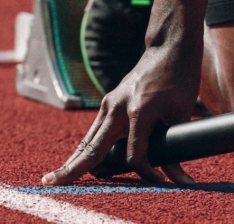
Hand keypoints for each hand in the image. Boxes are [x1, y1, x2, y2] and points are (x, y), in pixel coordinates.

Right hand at [41, 45, 201, 184]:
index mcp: (139, 112)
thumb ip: (175, 145)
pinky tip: (74, 162)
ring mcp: (110, 104)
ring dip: (73, 160)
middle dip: (74, 169)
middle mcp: (118, 108)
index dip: (147, 173)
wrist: (169, 49)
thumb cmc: (180, 80)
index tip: (161, 182)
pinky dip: (85, 148)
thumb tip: (177, 177)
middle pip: (93, 148)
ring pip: (88, 140)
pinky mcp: (109, 102)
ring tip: (53, 179)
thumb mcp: (182, 114)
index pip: (134, 155)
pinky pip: (94, 130)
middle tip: (50, 184)